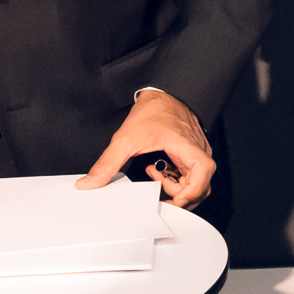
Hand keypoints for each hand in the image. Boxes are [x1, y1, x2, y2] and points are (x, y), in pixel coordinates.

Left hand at [75, 90, 214, 209]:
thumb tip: (90, 183)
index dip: (188, 196)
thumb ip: (108, 163)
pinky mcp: (191, 154)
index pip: (202, 180)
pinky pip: (190, 176)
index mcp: (190, 149)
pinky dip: (175, 180)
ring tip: (155, 177)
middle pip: (201, 188)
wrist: (163, 92)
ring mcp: (197, 153)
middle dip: (179, 198)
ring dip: (176, 189)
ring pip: (196, 184)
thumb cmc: (154, 109)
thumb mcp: (126, 138)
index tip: (169, 200)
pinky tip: (158, 170)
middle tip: (158, 197)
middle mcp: (198, 152)